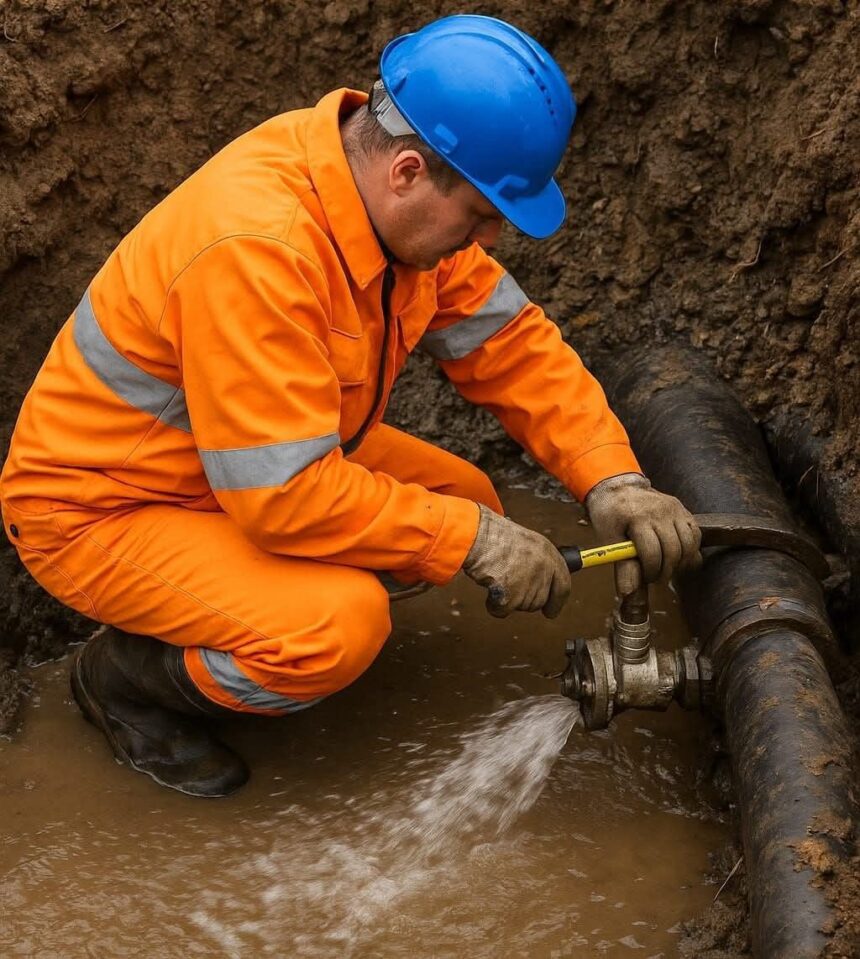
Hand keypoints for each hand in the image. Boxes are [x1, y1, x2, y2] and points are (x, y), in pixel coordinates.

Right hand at [462, 505, 570, 617]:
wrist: (479, 536)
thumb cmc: (495, 536)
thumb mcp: (525, 542)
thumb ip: (536, 562)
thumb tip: (540, 582)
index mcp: (548, 553)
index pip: (563, 585)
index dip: (557, 601)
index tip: (552, 611)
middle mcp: (543, 569)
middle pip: (540, 600)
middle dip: (524, 598)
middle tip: (509, 582)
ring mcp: (529, 584)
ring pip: (522, 606)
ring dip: (509, 598)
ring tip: (498, 576)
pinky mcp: (512, 597)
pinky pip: (503, 611)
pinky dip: (494, 604)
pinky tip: (490, 586)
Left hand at [585, 473, 700, 596]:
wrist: (619, 488)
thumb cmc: (611, 515)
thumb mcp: (609, 539)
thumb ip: (622, 565)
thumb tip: (628, 592)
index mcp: (638, 517)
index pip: (652, 553)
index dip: (650, 572)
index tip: (645, 579)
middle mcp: (660, 511)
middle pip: (673, 551)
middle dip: (666, 571)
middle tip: (656, 579)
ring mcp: (674, 509)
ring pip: (689, 545)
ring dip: (680, 563)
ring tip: (666, 569)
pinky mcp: (683, 510)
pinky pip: (695, 535)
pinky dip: (690, 550)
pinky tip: (677, 557)